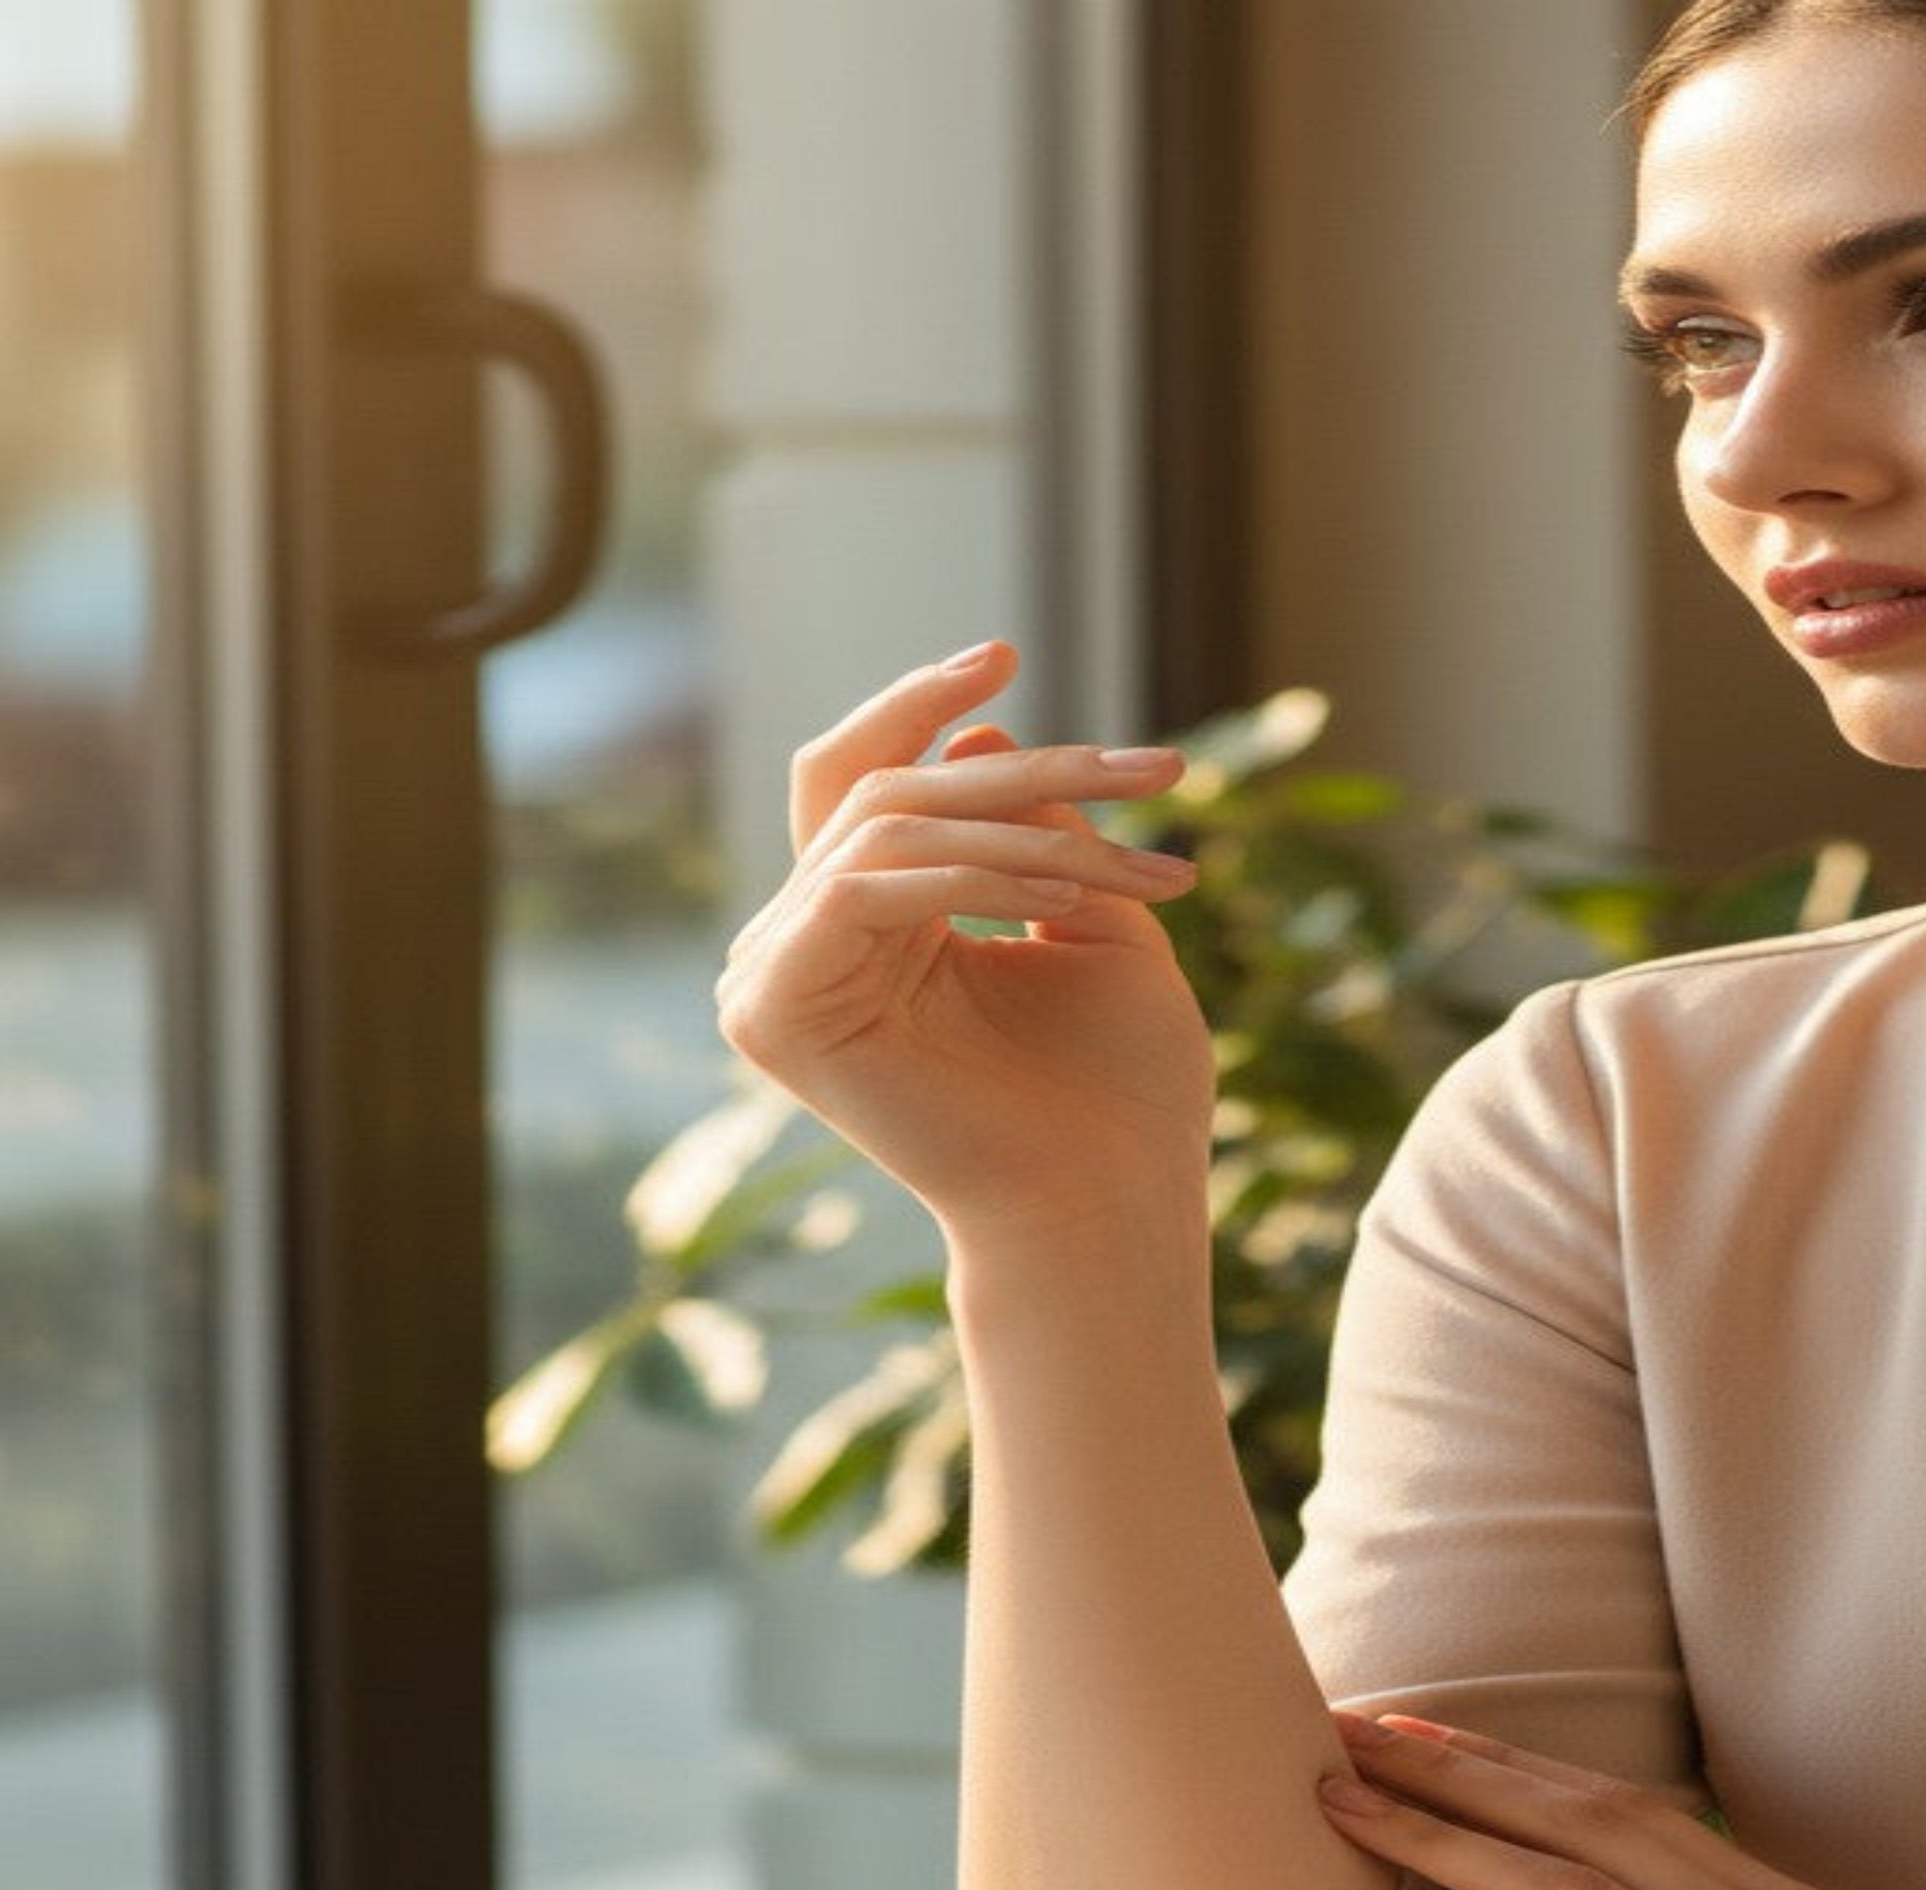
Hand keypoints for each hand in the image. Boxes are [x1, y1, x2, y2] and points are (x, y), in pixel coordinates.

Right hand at [718, 641, 1217, 1234]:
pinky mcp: (772, 1014)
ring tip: (1140, 871)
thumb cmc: (1122, 1091)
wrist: (1109, 1202)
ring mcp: (773, 981)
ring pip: (887, 827)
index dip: (918, 708)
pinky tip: (1057, 891)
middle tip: (1153, 767)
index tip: (1006, 650)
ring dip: (1028, 830)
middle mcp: (805, 949)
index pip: (865, 785)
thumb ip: (1041, 833)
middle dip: (1027, 771)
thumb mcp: (1096, 923)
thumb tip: (977, 741)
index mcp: (869, 931)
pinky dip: (970, 875)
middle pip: (883, 792)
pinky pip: (864, 886)